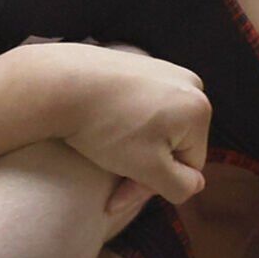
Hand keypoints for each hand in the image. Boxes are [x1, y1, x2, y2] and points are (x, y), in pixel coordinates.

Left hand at [19, 41, 210, 208]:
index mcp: (199, 109)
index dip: (156, 185)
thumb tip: (195, 184)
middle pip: (174, 144)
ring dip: (134, 147)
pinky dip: (124, 122)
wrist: (58, 83)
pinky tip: (101, 126)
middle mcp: (189, 84)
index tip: (121, 193)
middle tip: (111, 177)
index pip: (189, 166)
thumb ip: (181, 186)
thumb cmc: (105, 128)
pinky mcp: (138, 63)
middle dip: (144, 165)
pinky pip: (140, 105)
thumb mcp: (149, 170)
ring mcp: (163, 70)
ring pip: (157, 127)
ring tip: (105, 149)